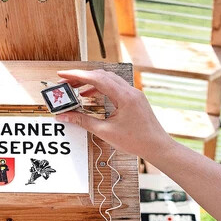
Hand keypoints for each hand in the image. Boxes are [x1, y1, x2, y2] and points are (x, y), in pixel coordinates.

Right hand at [55, 69, 174, 160]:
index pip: (96, 78)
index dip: (76, 75)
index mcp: (124, 96)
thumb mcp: (105, 132)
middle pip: (101, 75)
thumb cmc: (136, 141)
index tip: (62, 74)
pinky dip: (100, 88)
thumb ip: (83, 121)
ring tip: (75, 89)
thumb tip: (65, 116)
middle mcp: (130, 90)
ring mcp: (133, 93)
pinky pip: (114, 87)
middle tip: (65, 82)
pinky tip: (90, 96)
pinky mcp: (134, 98)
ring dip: (90, 82)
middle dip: (81, 77)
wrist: (157, 147)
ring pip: (108, 80)